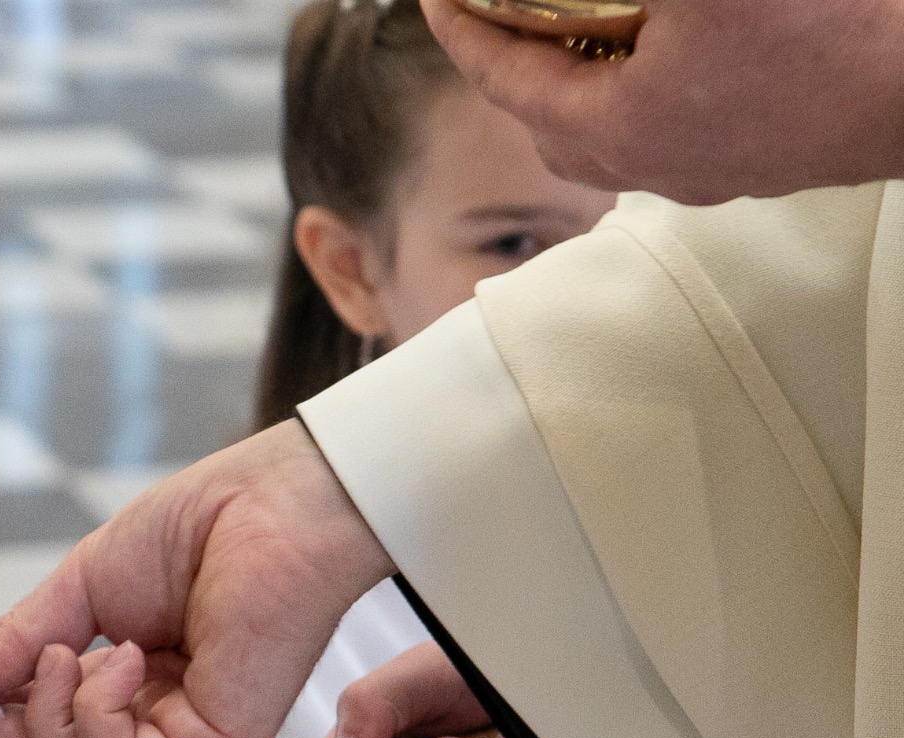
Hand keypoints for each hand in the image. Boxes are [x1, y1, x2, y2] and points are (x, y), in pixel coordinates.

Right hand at [0, 421, 392, 737]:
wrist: (270, 502)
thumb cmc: (200, 529)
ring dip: (52, 716)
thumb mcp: (80, 589)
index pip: (52, 734)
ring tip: (72, 651)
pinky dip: (98, 718)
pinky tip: (119, 661)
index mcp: (136, 692)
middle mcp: (166, 727)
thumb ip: (16, 641)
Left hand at [420, 0, 903, 202]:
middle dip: (514, 69)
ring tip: (582, 30)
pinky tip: (671, 50)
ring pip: (608, 137)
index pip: (504, 80)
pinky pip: (671, 133)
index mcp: (617, 126)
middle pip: (546, 123)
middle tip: (505, 16)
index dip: (462, 32)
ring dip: (582, 85)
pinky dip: (645, 92)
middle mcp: (649, 166)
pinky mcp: (755, 163)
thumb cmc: (822, 31)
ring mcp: (704, 173)